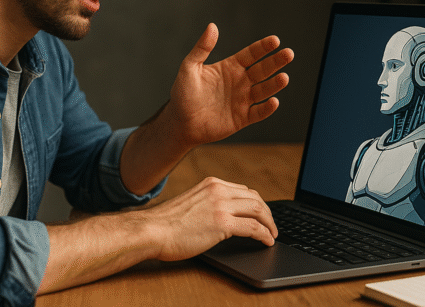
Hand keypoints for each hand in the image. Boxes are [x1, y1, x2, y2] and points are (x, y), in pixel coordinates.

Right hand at [147, 177, 277, 261]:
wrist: (152, 230)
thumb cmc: (165, 223)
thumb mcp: (191, 202)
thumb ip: (208, 203)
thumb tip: (222, 216)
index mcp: (211, 183)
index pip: (243, 190)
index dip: (257, 203)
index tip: (261, 214)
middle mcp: (218, 190)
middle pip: (255, 197)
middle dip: (267, 212)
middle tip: (271, 225)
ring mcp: (221, 205)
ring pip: (258, 210)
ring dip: (269, 223)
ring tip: (272, 234)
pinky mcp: (222, 223)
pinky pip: (253, 228)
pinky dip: (264, 234)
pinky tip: (267, 241)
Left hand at [167, 23, 293, 146]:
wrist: (180, 123)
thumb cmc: (183, 94)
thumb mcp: (189, 67)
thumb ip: (202, 48)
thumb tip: (212, 26)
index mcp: (230, 67)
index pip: (251, 54)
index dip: (263, 47)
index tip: (275, 41)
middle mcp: (240, 82)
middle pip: (263, 69)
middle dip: (276, 62)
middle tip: (289, 54)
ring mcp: (242, 100)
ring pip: (264, 90)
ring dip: (275, 84)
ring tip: (284, 77)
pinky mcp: (242, 118)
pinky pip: (258, 112)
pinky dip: (267, 108)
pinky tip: (273, 101)